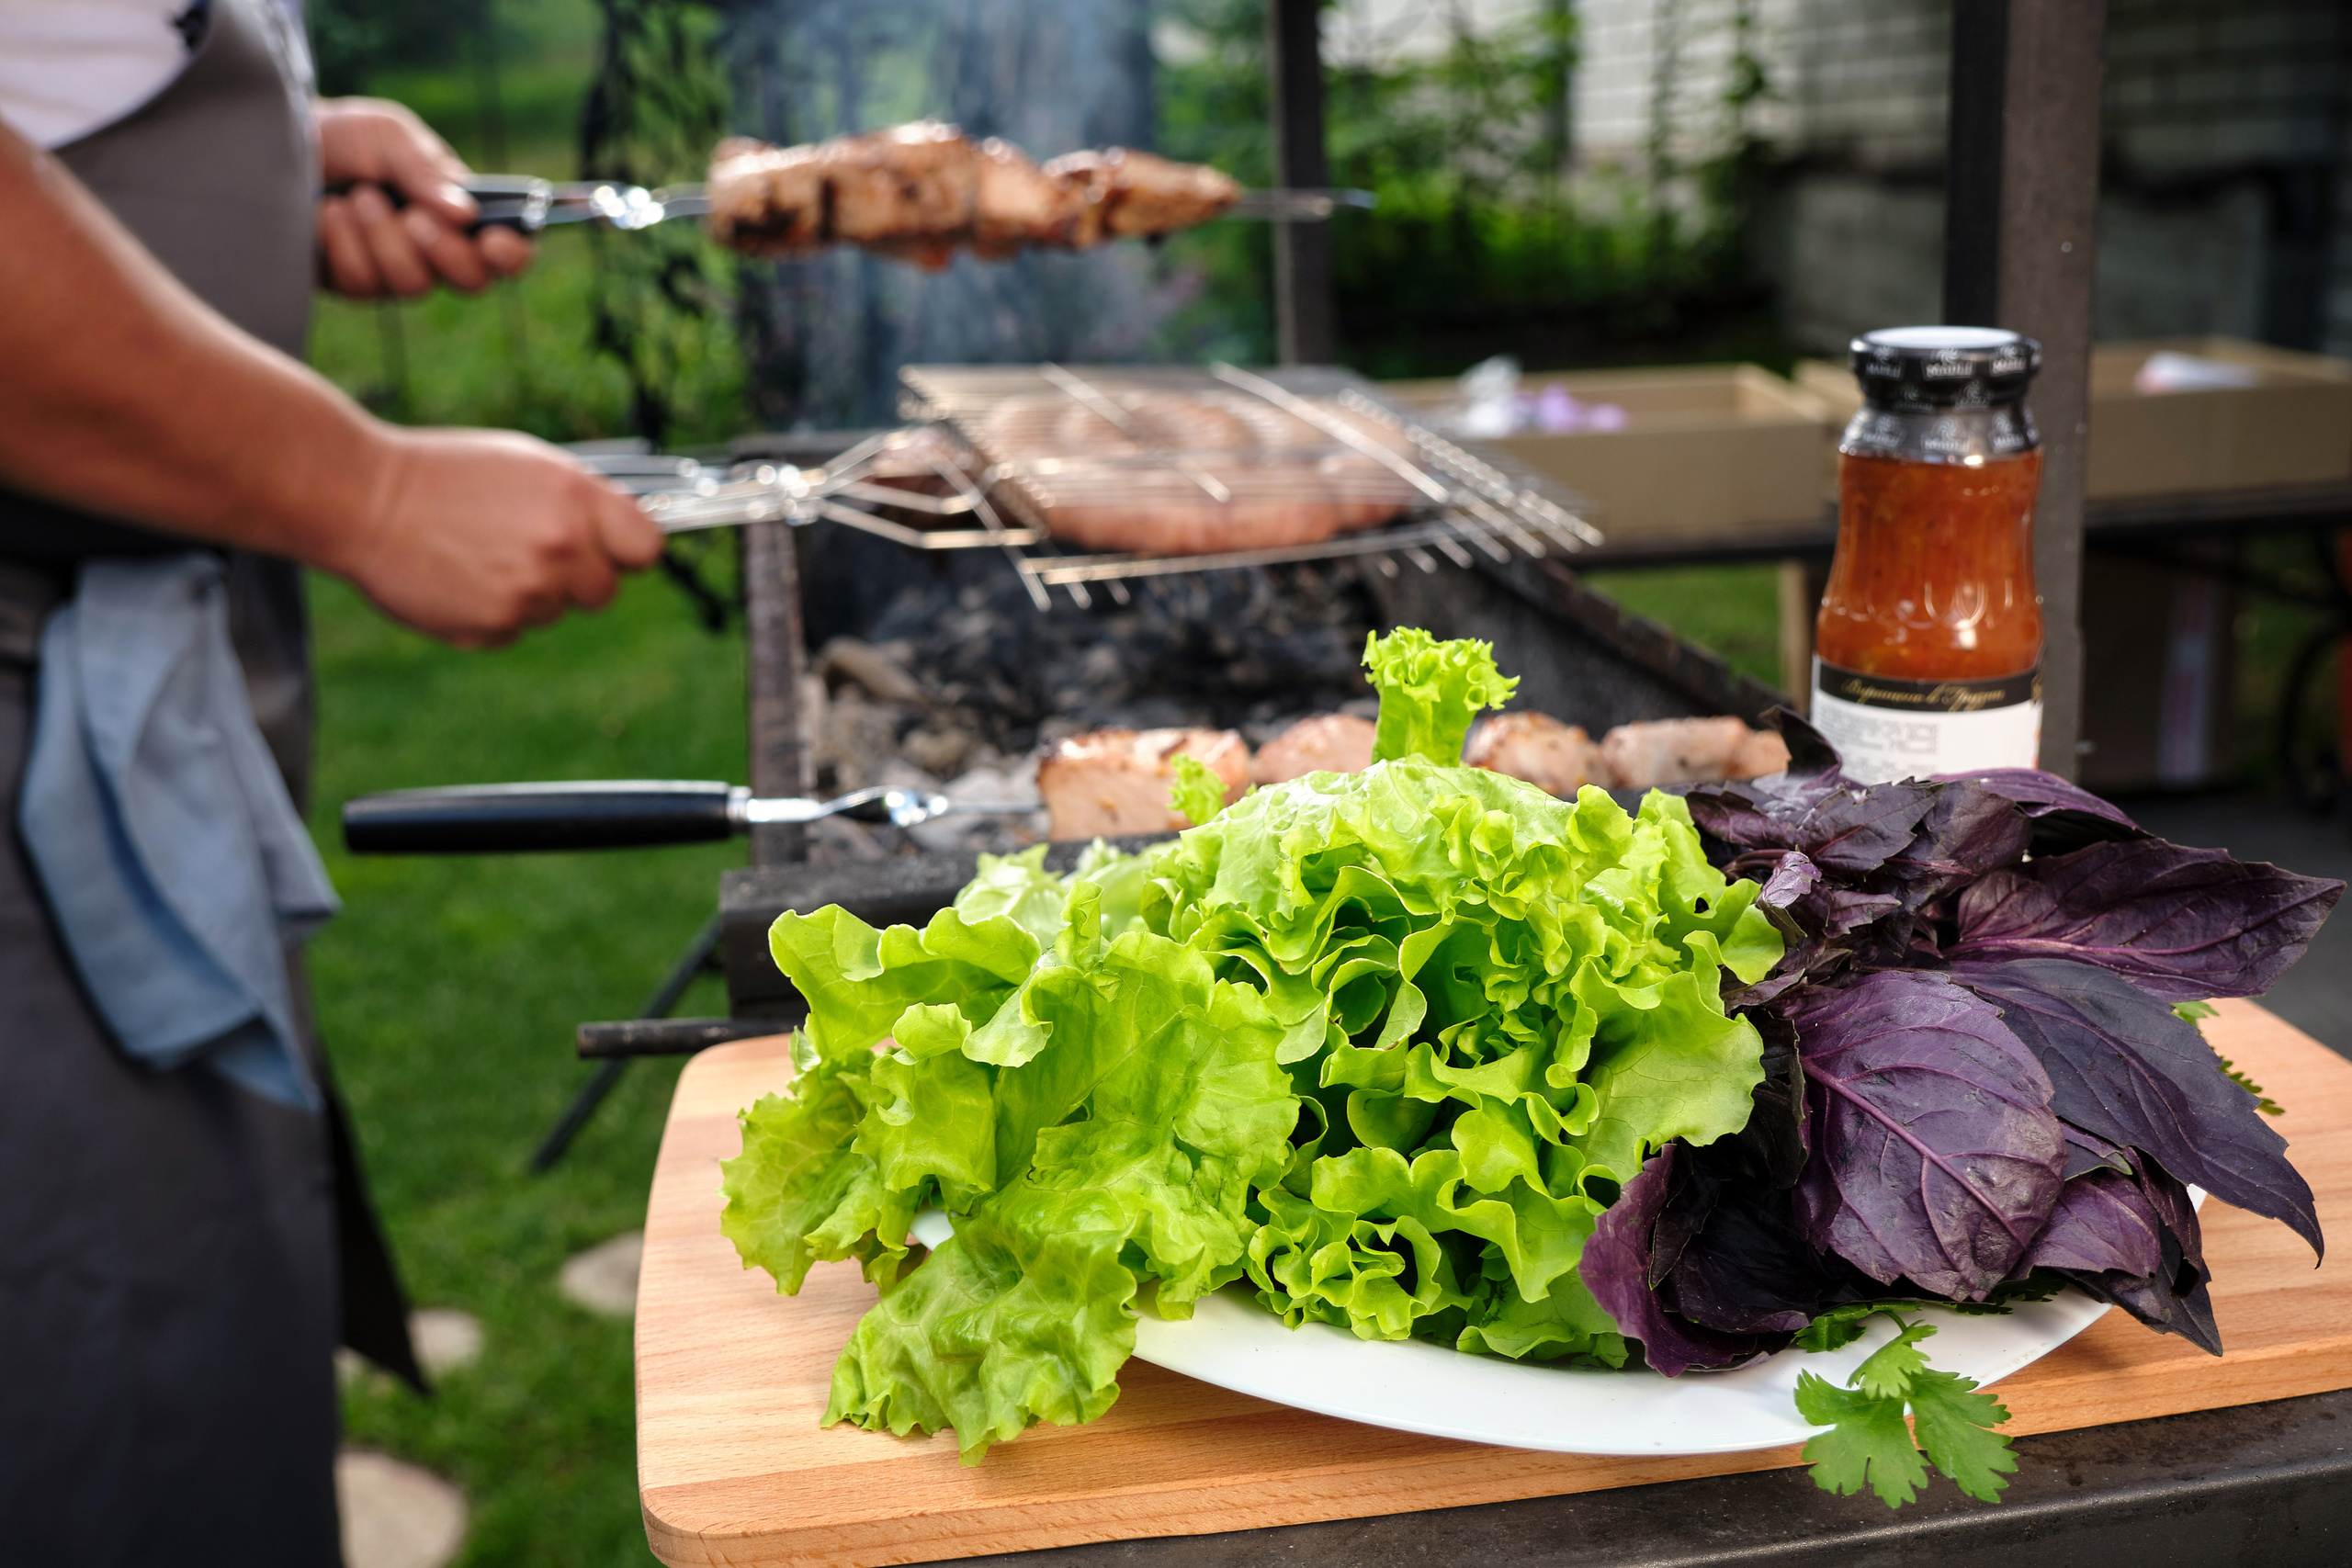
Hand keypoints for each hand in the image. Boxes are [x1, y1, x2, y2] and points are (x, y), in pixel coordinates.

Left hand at [314, 98, 533, 297]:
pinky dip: (343, 242)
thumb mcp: (391, 136)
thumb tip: (467, 215)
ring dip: (383, 237)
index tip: (493, 241)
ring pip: (413, 285)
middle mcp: (436, 253)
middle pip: (470, 282)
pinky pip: (362, 282)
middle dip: (444, 250)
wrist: (280, 144)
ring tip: (357, 195)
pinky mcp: (352, 284)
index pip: (508, 253)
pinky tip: (326, 212)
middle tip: (413, 216)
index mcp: (461, 214)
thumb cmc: (345, 136)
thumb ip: (428, 172)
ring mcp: (395, 274)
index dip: (512, 256)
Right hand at [334, 428, 664, 645]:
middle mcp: (561, 547)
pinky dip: (492, 613)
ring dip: (529, 593)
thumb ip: (582, 502)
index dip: (627, 550)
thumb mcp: (527, 464)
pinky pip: (514, 631)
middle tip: (528, 550)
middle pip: (605, 591)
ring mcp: (529, 591)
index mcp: (576, 499)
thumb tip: (624, 534)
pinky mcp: (495, 625)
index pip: (647, 548)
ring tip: (478, 555)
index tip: (610, 548)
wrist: (365, 498)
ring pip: (555, 611)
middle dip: (577, 577)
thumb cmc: (448, 474)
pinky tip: (458, 579)